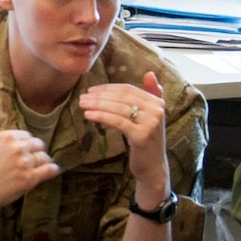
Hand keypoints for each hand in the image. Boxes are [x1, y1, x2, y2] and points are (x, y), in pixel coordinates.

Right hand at [0, 92, 60, 218]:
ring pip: (44, 157)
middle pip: (38, 144)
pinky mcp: (30, 179)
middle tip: (26, 161)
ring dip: (43, 161)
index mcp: (7, 135)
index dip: (23, 144)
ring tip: (34, 168)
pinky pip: (50, 170)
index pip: (26, 135)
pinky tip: (49, 171)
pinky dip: (52, 170)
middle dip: (34, 152)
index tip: (16, 153)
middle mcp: (17, 148)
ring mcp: (24, 163)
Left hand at [79, 72, 169, 193]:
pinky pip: (118, 122)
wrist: (153, 167)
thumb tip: (149, 73)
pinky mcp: (141, 136)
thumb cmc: (146, 141)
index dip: (108, 88)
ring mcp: (150, 123)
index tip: (91, 90)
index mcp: (157, 102)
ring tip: (82, 105)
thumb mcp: (149, 116)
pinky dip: (102, 116)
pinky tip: (89, 115)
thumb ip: (151, 94)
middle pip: (122, 97)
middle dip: (100, 96)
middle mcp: (156, 110)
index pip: (128, 89)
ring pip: (118, 108)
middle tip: (83, 97)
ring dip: (97, 105)